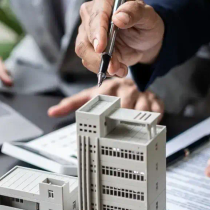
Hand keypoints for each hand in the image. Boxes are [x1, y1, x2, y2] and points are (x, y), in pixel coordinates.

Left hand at [47, 78, 163, 117]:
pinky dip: (155, 118)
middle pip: (126, 105)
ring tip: (135, 128)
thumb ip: (72, 103)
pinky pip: (158, 110)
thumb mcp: (90, 95)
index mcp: (108, 87)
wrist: (132, 81)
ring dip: (139, 119)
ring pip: (143, 108)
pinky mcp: (155, 99)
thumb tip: (52, 112)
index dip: (106, 109)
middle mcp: (125, 88)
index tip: (104, 120)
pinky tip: (150, 124)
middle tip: (120, 128)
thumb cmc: (110, 92)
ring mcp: (141, 94)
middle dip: (123, 117)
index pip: (106, 98)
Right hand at [75, 0, 164, 77]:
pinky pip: (88, 60)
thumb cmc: (146, 22)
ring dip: (99, 64)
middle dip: (99, 54)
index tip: (101, 48)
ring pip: (83, 49)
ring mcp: (87, 30)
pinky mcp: (88, 46)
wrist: (145, 39)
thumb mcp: (148, 16)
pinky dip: (101, 68)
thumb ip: (135, 12)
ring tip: (119, 70)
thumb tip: (118, 18)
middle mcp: (91, 12)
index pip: (97, 13)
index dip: (97, 31)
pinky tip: (118, 69)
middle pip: (86, 33)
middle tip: (115, 67)